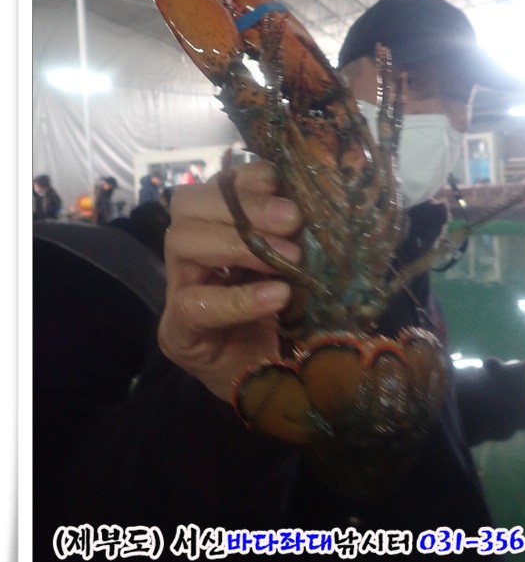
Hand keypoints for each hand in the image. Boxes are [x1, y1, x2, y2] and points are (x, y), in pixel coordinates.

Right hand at [158, 160, 301, 403]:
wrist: (274, 384)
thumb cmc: (286, 318)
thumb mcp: (293, 266)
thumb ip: (289, 233)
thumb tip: (309, 199)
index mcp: (214, 228)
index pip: (212, 186)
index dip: (242, 177)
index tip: (278, 178)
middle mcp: (189, 253)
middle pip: (187, 205)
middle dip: (242, 206)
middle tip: (293, 219)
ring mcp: (178, 290)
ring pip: (182, 241)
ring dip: (239, 243)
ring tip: (289, 257)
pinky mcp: (177, 331)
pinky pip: (195, 304)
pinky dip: (239, 298)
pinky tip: (277, 297)